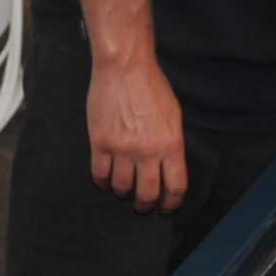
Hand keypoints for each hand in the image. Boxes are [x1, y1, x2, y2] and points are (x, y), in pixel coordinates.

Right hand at [86, 56, 187, 213]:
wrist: (124, 67)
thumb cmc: (152, 87)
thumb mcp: (173, 116)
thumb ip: (172, 144)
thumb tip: (168, 168)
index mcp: (171, 145)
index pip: (175, 188)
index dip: (171, 204)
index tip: (166, 208)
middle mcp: (148, 152)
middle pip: (147, 194)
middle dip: (145, 205)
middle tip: (142, 206)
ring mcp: (122, 148)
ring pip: (121, 187)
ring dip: (123, 192)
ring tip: (123, 189)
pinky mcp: (101, 142)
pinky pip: (100, 173)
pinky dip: (102, 181)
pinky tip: (105, 180)